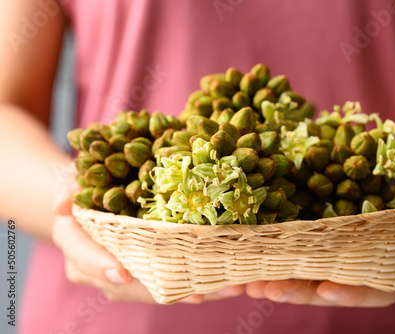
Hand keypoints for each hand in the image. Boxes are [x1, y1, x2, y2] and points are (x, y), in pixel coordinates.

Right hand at [52, 181, 243, 303]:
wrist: (97, 205)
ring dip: (195, 290)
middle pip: (132, 285)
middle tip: (199, 292)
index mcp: (77, 247)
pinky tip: (231, 283)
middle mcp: (101, 270)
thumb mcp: (74, 182)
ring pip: (159, 290)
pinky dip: (203, 284)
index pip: (84, 259)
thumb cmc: (87, 190)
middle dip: (166, 289)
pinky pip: (175, 284)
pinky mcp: (151, 276)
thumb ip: (67, 188)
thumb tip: (62, 204)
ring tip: (229, 288)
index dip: (102, 265)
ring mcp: (126, 277)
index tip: (123, 272)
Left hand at [246, 160, 394, 306]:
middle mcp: (365, 266)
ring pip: (308, 275)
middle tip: (267, 287)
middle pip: (332, 286)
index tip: (327, 289)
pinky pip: (296, 252)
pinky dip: (272, 256)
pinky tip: (246, 252)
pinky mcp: (320, 239)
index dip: (354, 291)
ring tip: (246, 278)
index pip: (378, 287)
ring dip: (277, 278)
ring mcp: (340, 255)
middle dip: (299, 290)